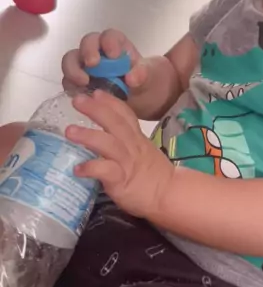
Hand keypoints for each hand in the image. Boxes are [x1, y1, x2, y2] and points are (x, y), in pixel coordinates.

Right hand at [62, 29, 149, 95]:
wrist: (135, 96)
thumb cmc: (140, 78)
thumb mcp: (147, 76)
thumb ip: (141, 73)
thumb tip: (131, 78)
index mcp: (115, 43)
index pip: (109, 36)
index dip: (109, 42)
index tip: (114, 55)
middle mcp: (97, 50)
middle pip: (86, 43)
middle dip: (88, 51)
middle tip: (93, 64)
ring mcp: (84, 65)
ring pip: (71, 60)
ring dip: (74, 69)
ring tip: (84, 82)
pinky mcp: (76, 82)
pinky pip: (68, 81)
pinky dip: (71, 86)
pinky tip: (80, 94)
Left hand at [66, 90, 173, 217]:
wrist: (168, 194)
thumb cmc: (153, 175)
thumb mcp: (142, 151)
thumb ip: (126, 143)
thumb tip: (103, 137)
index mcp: (136, 138)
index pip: (125, 114)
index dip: (110, 102)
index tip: (96, 92)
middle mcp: (131, 145)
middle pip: (114, 122)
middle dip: (95, 109)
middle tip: (77, 100)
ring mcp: (127, 161)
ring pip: (107, 143)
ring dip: (88, 135)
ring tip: (69, 131)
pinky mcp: (121, 180)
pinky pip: (105, 171)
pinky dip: (90, 167)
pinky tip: (76, 169)